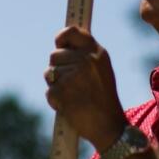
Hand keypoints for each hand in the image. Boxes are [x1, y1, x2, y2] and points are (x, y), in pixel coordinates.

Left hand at [45, 25, 129, 149]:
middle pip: (55, 55)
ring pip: (49, 73)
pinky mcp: (62, 91)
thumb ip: (85, 54)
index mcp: (96, 52)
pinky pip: (49, 92)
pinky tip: (70, 107)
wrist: (109, 126)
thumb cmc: (103, 98)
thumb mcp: (102, 69)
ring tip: (74, 96)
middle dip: (58, 69)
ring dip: (56, 86)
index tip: (59, 44)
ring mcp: (73, 75)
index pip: (72, 32)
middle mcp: (85, 60)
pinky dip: (55, 101)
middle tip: (74, 84)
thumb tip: (61, 43)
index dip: (62, 37)